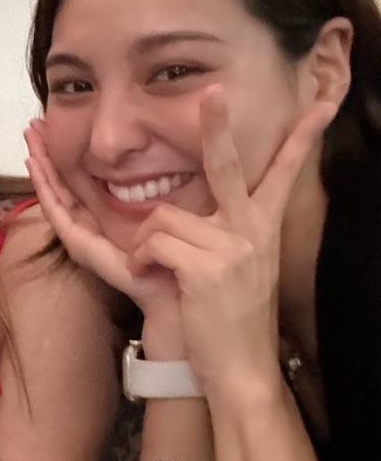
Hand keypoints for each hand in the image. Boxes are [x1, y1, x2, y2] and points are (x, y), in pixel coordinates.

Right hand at [23, 118, 180, 324]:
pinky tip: (34, 164)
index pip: (79, 184)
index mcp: (107, 219)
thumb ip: (159, 188)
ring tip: (28, 137)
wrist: (176, 290)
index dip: (66, 156)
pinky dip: (44, 187)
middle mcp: (90, 228)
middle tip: (33, 126)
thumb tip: (169, 153)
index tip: (56, 128)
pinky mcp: (81, 246)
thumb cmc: (178, 252)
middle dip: (47, 155)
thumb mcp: (167, 209)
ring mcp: (82, 237)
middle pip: (61, 186)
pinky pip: (57, 211)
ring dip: (40, 165)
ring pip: (53, 194)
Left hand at [126, 89, 335, 391]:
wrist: (242, 370)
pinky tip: (150, 281)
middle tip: (214, 91)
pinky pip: (153, 242)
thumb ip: (225, 235)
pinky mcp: (206, 267)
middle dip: (218, 125)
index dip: (302, 139)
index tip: (321, 107)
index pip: (282, 173)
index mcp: (261, 227)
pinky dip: (140, 261)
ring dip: (143, 244)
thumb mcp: (238, 269)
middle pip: (226, 165)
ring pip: (162, 217)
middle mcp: (251, 230)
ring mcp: (232, 247)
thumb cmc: (230, 321)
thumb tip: (201, 213)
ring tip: (152, 272)